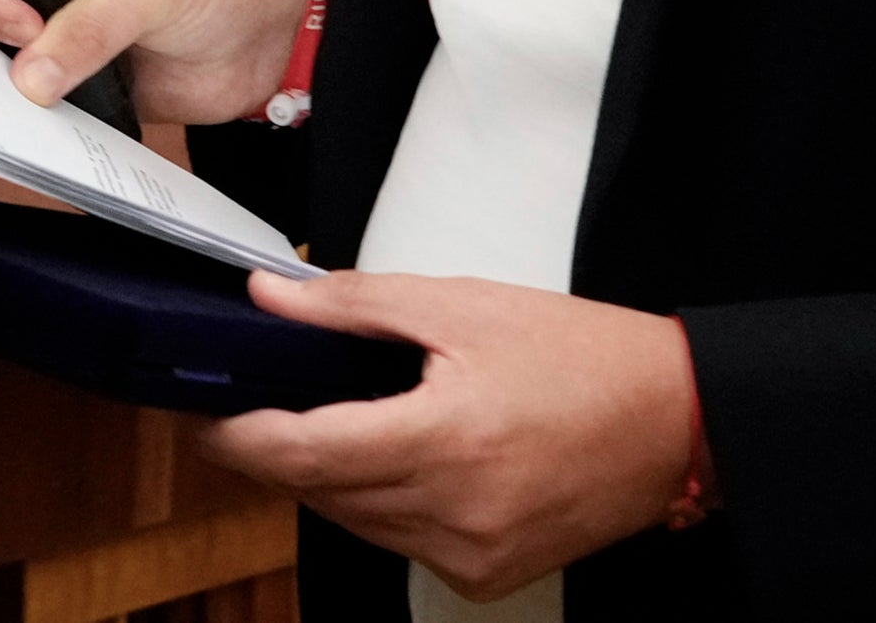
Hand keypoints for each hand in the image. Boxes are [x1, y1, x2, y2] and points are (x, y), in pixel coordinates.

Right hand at [0, 0, 305, 123]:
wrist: (271, 32)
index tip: (19, 23)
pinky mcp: (72, 89)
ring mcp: (47, 38)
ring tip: (21, 113)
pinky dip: (33, 128)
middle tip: (18, 71)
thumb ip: (88, 27)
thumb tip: (28, 82)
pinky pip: (32, 112)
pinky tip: (44, 139)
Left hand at [200, 271, 699, 600]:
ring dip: (322, 475)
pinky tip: (384, 457)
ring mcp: (472, 555)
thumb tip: (268, 298)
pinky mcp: (487, 576)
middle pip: (318, 488)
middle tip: (248, 399)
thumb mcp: (460, 306)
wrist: (677, 421)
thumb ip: (352, 305)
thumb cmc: (581, 358)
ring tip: (318, 418)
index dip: (237, 434)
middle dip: (273, 447)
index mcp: (444, 441)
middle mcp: (455, 513)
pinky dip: (374, 502)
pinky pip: (397, 542)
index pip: (303, 452)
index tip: (198, 410)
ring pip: (352, 520)